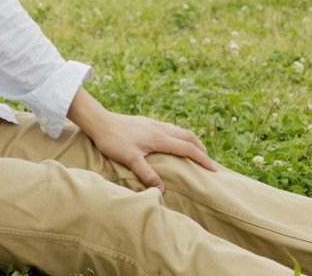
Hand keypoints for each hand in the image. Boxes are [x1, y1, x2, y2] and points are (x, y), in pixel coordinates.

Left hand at [68, 89, 216, 191]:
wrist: (98, 120)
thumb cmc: (113, 140)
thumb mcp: (130, 159)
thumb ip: (146, 174)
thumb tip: (162, 190)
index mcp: (159, 138)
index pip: (188, 148)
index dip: (203, 159)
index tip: (214, 169)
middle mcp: (160, 129)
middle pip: (188, 136)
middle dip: (201, 148)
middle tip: (208, 161)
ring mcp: (153, 123)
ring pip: (179, 130)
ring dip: (190, 141)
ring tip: (194, 152)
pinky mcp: (145, 122)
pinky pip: (169, 127)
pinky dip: (178, 135)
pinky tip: (172, 141)